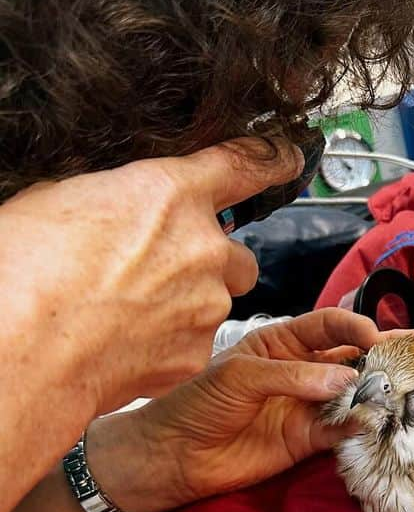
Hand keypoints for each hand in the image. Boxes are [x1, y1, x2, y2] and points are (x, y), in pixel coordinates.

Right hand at [2, 137, 302, 419]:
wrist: (25, 348)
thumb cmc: (27, 274)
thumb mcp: (60, 201)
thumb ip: (110, 198)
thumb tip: (113, 205)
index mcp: (169, 193)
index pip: (244, 164)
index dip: (272, 160)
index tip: (288, 159)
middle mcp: (203, 248)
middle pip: (235, 254)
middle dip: (208, 263)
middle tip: (156, 272)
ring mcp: (206, 304)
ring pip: (215, 301)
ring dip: (186, 304)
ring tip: (127, 312)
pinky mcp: (196, 353)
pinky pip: (193, 343)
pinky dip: (168, 345)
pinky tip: (124, 344)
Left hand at [90, 309, 413, 511]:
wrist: (175, 455)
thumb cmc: (198, 402)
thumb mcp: (241, 376)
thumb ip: (294, 375)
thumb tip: (346, 379)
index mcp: (283, 342)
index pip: (328, 326)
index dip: (354, 327)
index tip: (375, 337)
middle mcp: (302, 371)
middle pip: (351, 358)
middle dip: (383, 354)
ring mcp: (307, 406)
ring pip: (352, 395)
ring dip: (377, 392)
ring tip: (408, 389)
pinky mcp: (307, 441)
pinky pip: (340, 431)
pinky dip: (357, 427)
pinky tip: (370, 422)